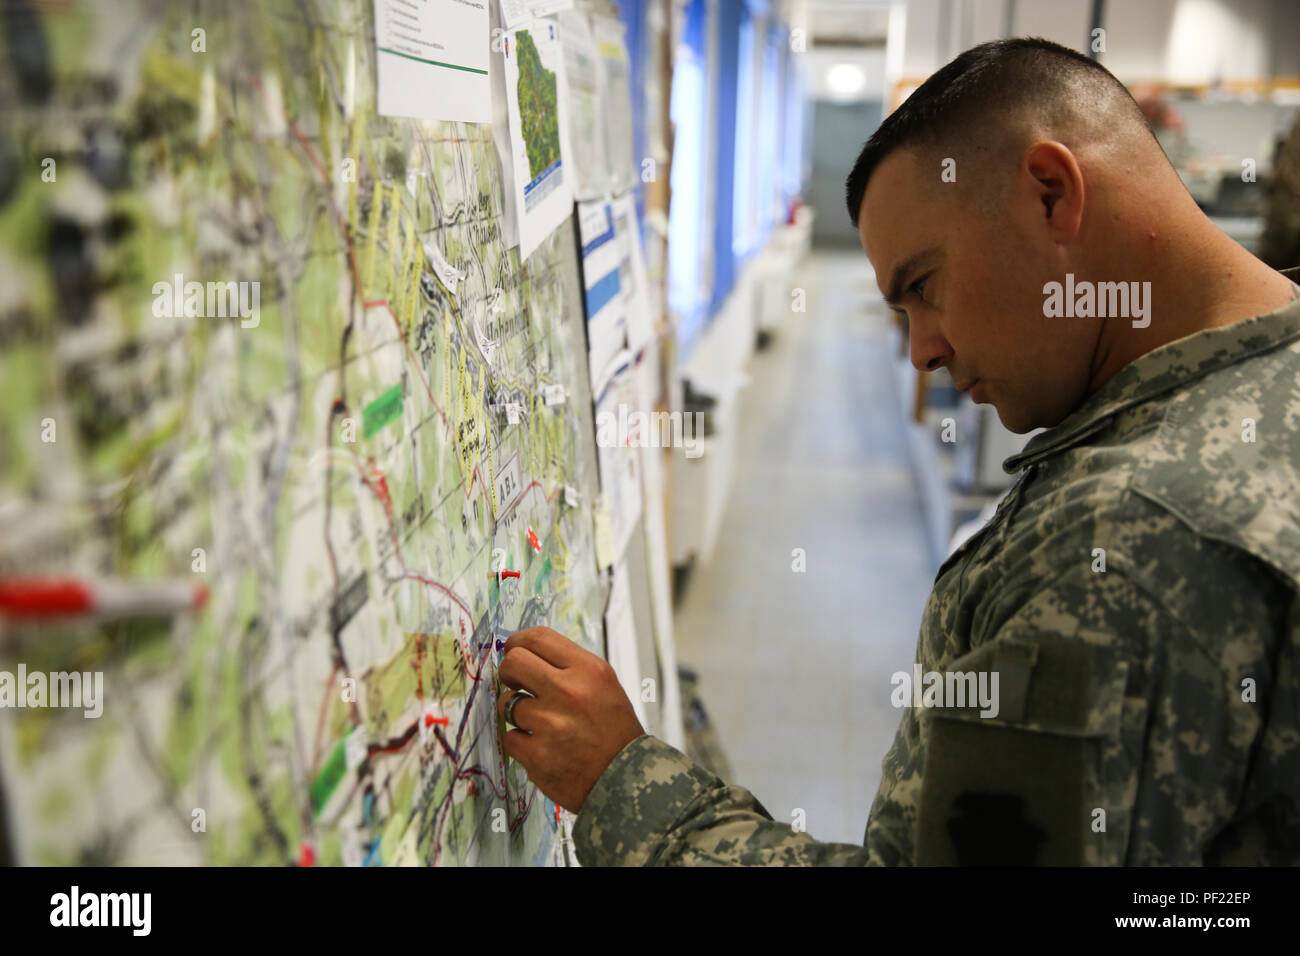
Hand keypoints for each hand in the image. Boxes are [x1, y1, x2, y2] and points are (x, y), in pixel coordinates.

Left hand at [496, 626, 644, 811]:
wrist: (627, 778)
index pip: (538, 638)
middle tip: (516, 683)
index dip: (517, 642)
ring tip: (539, 723)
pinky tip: (542, 746)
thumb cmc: (614, 729)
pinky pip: (510, 737)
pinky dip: (522, 742)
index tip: (513, 651)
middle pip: (513, 663)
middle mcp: (568, 691)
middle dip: (509, 672)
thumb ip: (569, 666)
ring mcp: (550, 724)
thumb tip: (526, 653)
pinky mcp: (537, 755)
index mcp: (587, 670)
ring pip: (507, 704)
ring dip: (517, 712)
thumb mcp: (604, 684)